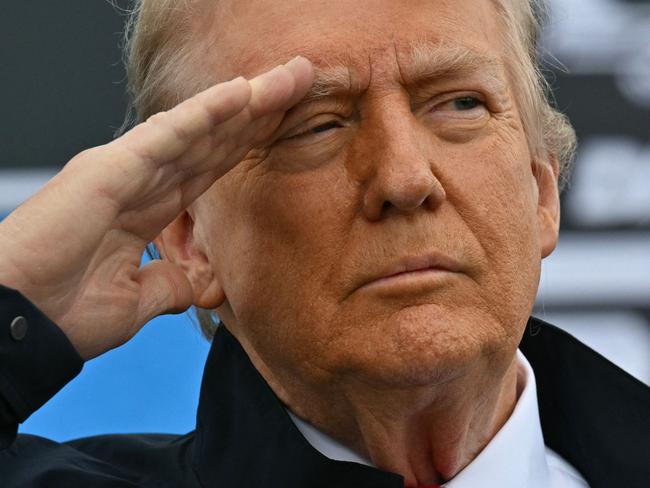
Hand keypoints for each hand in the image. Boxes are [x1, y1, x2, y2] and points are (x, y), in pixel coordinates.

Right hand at [0, 56, 313, 359]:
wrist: (22, 329)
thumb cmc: (66, 315)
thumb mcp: (139, 301)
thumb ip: (174, 283)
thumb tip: (203, 284)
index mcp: (148, 209)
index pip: (212, 167)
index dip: (249, 142)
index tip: (286, 122)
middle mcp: (141, 180)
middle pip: (214, 139)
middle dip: (259, 112)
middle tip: (301, 81)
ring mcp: (126, 170)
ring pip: (198, 129)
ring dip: (244, 102)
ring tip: (287, 78)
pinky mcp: (109, 170)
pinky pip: (167, 137)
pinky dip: (204, 114)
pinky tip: (240, 94)